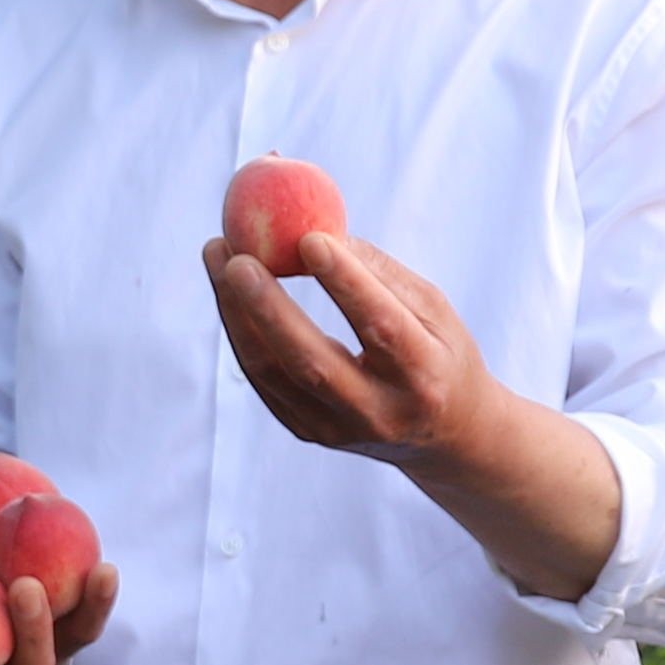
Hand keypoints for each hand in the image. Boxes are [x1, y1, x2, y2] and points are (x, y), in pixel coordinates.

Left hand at [207, 217, 499, 469]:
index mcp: (424, 375)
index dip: (345, 283)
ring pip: (274, 374)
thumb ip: (380, 272)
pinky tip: (228, 291)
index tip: (309, 237)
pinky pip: (264, 381)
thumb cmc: (439, 352)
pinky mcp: (309, 432)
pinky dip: (242, 332)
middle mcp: (380, 412)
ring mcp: (339, 430)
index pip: (382, 327)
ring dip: (237, 314)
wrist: (446, 436)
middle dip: (268, 307)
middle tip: (236, 256)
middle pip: (313, 363)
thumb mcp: (434, 310)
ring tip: (217, 254)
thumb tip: (320, 227)